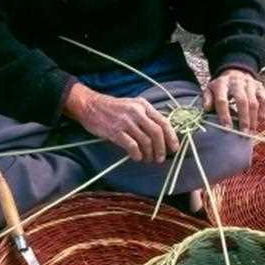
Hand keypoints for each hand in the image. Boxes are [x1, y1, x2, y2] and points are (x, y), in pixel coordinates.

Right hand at [65, 83, 179, 162]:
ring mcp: (126, 122)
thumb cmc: (113, 108)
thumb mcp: (133, 105)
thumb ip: (147, 116)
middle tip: (160, 158)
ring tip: (147, 159)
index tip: (174, 148)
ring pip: (146, 141)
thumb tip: (162, 133)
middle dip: (161, 149)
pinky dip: (137, 154)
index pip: (163, 122)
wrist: (90, 106)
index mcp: (143, 105)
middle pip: (157, 133)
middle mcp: (137, 112)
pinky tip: (136, 157)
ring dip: (149, 154)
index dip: (171, 137)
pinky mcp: (115, 131)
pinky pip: (132, 146)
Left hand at [201, 69, 264, 132]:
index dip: (224, 115)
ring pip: (254, 102)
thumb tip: (206, 108)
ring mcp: (250, 84)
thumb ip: (207, 99)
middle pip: (242, 101)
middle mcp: (237, 82)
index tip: (227, 128)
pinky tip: (259, 121)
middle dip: (243, 119)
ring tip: (251, 132)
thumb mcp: (210, 89)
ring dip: (253, 119)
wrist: (235, 72)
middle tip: (243, 133)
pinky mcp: (259, 87)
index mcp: (222, 84)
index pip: (222, 100)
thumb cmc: (221, 87)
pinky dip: (263, 112)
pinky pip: (264, 100)